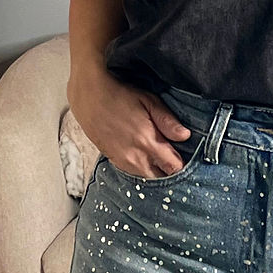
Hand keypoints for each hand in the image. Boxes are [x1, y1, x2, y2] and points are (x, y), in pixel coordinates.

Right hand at [67, 67, 191, 178]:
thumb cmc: (119, 95)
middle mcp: (137, 158)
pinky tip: (142, 156)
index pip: (174, 167)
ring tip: (157, 157)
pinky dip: (142, 169)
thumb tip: (185, 136)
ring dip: (155, 171)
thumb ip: (167, 120)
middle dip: (169, 171)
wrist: (88, 97)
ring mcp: (124, 162)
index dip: (181, 163)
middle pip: (162, 178)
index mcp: (148, 143)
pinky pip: (134, 173)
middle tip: (170, 157)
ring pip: (148, 178)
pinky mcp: (115, 161)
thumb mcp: (147, 100)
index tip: (181, 155)